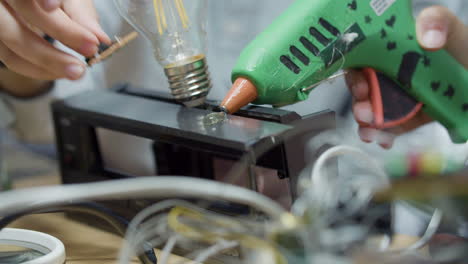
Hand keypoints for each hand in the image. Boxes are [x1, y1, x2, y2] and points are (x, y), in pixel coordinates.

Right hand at [0, 0, 110, 81]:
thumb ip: (82, 15)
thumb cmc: (51, 0)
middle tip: (91, 49)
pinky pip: (11, 59)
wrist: (32, 8)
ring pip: (14, 39)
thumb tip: (101, 38)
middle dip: (62, 32)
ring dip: (50, 61)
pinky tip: (60, 72)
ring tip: (78, 70)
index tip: (54, 7)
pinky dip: (38, 69)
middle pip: (25, 10)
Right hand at [346, 6, 467, 147]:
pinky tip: (385, 141)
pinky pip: (391, 126)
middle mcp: (388, 72)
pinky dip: (385, 135)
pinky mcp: (408, 115)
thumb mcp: (450, 28)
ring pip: (373, 111)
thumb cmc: (462, 47)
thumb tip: (427, 38)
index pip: (359, 61)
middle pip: (362, 89)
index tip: (362, 88)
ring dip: (368, 125)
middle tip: (365, 115)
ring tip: (372, 134)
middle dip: (359, 104)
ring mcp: (397, 96)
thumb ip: (436, 21)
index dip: (355, 76)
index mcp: (389, 49)